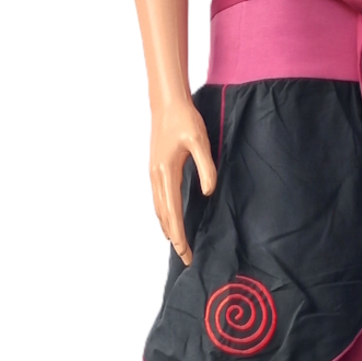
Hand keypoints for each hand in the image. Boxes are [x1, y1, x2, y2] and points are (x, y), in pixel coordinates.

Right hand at [149, 97, 216, 265]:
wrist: (166, 102)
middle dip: (174, 238)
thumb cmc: (185, 119)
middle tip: (186, 257)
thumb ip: (206, 167)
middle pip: (164, 217)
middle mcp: (156, 177)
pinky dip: (164, 215)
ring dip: (167, 229)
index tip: (185, 253)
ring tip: (178, 245)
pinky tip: (170, 220)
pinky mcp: (155, 169)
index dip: (179, 236)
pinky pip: (158, 200)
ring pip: (159, 210)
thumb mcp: (200, 141)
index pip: (173, 213)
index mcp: (166, 173)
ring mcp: (154, 174)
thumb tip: (208, 192)